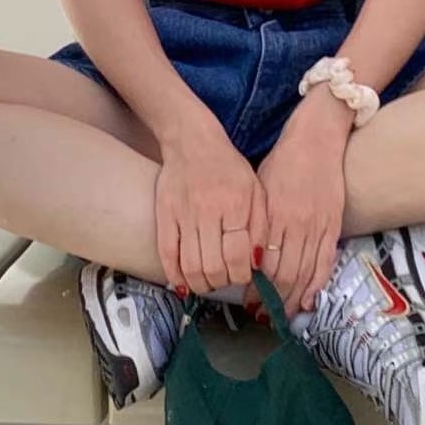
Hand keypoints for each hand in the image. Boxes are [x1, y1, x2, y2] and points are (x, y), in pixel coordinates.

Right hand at [154, 117, 268, 298]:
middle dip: (222, 283)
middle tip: (226, 279)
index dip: (241, 275)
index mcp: (235, 204)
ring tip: (208, 282)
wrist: (192, 140)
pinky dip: (175, 275)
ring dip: (200, 284)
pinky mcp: (164, 215)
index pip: (238, 256)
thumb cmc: (228, 167)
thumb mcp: (255, 189)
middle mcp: (208, 210)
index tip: (243, 276)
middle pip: (213, 267)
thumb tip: (257, 264)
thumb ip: (260, 226)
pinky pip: (166, 254)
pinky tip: (184, 281)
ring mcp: (183, 214)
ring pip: (190, 266)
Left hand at [249, 125, 346, 320]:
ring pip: (304, 275)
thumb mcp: (260, 188)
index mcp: (273, 214)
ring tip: (282, 315)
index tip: (247, 301)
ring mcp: (317, 226)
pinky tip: (308, 301)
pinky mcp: (333, 225)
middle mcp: (295, 224)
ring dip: (293, 299)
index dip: (255, 289)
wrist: (317, 139)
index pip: (262, 264)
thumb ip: (255, 223)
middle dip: (272, 300)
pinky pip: (325, 263)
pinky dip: (316, 285)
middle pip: (284, 276)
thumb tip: (246, 257)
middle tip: (262, 314)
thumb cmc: (283, 162)